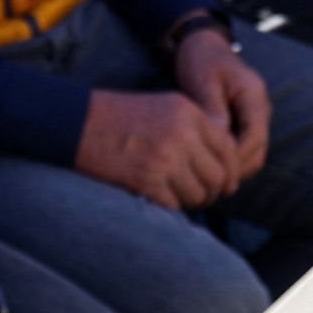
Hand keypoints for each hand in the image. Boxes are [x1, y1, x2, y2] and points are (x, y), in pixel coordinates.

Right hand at [77, 86, 243, 209]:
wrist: (80, 123)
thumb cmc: (122, 116)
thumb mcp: (166, 106)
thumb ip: (198, 127)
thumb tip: (227, 158)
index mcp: (189, 113)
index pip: (229, 148)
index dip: (232, 170)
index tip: (228, 183)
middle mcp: (182, 134)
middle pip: (218, 175)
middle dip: (215, 191)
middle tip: (204, 196)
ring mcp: (165, 158)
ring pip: (199, 194)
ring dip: (193, 201)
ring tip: (181, 197)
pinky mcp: (147, 180)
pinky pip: (175, 205)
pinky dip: (172, 206)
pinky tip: (162, 199)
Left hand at [171, 26, 272, 183]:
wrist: (203, 46)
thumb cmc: (201, 60)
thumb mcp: (203, 81)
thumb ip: (212, 110)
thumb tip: (218, 140)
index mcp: (253, 95)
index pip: (254, 136)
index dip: (235, 157)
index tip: (212, 169)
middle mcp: (260, 108)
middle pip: (257, 151)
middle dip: (234, 168)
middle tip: (206, 181)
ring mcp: (255, 117)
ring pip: (253, 154)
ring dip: (233, 168)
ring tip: (206, 177)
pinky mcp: (245, 123)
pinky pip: (244, 149)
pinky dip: (231, 160)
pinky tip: (209, 165)